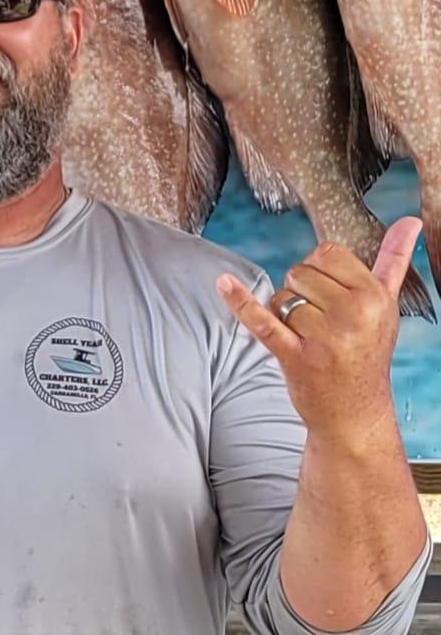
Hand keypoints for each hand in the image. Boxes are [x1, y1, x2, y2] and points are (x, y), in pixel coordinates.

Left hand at [215, 217, 422, 445]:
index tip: (331, 295)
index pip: (326, 253)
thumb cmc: (366, 352)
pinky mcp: (295, 357)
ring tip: (308, 339)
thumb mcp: (386, 307)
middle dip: (301, 293)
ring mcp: (324, 338)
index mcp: (375, 297)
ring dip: (284, 315)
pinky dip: (240, 302)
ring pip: (280, 297)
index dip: (319, 270)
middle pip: (299, 272)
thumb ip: (393, 260)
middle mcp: (354, 315)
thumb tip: (410, 220)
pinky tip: (223, 283)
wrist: (354, 414)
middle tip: (321, 324)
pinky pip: (261, 321)